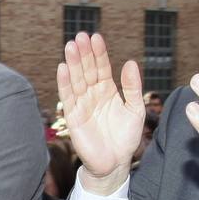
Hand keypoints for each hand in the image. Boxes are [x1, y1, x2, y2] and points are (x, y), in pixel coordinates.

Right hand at [56, 33, 145, 193]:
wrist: (116, 163)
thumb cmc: (125, 137)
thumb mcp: (135, 110)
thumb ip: (132, 87)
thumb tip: (130, 63)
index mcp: (107, 91)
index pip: (101, 67)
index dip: (99, 53)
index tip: (96, 37)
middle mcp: (92, 95)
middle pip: (87, 70)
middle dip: (83, 53)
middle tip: (80, 36)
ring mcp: (82, 105)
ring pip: (76, 80)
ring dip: (73, 63)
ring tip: (70, 46)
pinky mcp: (73, 118)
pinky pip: (68, 98)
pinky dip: (64, 84)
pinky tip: (63, 68)